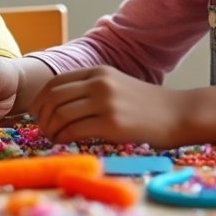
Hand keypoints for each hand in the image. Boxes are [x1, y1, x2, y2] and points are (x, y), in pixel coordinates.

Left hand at [29, 66, 184, 145]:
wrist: (178, 114)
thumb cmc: (145, 105)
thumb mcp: (116, 86)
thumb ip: (89, 90)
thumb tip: (55, 106)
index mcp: (98, 72)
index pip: (55, 83)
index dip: (40, 100)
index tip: (37, 114)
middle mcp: (100, 83)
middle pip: (53, 97)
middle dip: (42, 116)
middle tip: (42, 130)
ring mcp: (106, 102)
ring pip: (61, 114)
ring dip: (50, 129)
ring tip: (52, 138)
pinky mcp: (112, 124)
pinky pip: (74, 130)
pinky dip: (63, 137)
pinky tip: (64, 142)